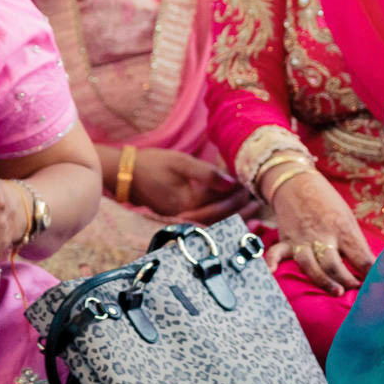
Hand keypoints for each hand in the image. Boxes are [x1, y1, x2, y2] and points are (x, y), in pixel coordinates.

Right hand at [129, 148, 251, 221]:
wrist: (125, 174)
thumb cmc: (152, 164)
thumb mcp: (180, 162)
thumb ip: (207, 174)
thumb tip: (231, 182)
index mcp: (187, 202)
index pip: (220, 201)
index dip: (238, 194)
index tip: (252, 185)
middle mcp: (185, 216)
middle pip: (220, 216)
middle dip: (241, 208)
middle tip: (258, 200)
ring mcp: (181, 219)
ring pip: (214, 221)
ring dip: (234, 216)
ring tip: (253, 211)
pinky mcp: (178, 217)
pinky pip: (205, 220)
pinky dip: (221, 218)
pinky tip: (233, 215)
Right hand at [267, 169, 373, 292]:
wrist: (298, 183)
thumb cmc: (328, 204)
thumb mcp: (347, 218)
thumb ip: (354, 243)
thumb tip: (372, 267)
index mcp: (343, 229)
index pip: (360, 255)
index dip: (371, 271)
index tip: (380, 284)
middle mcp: (323, 235)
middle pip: (335, 263)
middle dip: (347, 279)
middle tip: (357, 290)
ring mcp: (303, 239)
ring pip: (310, 264)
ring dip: (323, 280)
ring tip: (336, 292)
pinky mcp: (286, 240)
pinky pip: (276, 252)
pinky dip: (272, 262)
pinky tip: (271, 272)